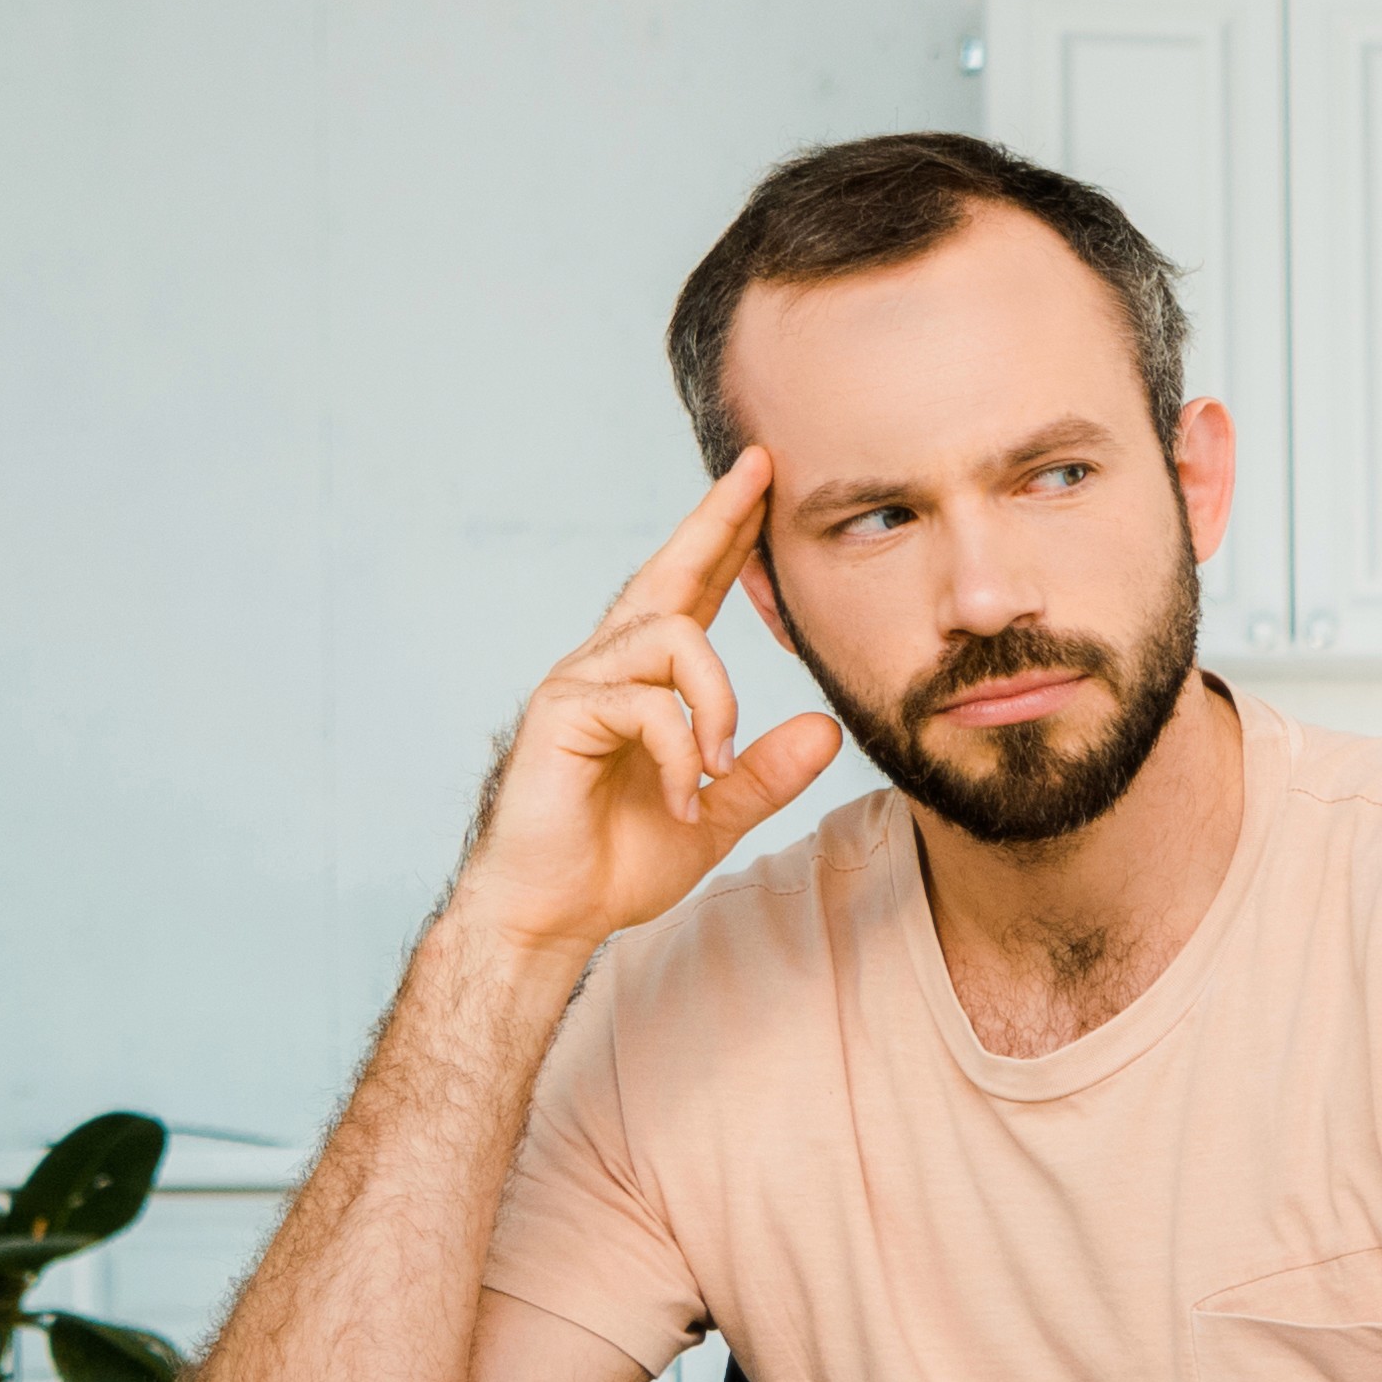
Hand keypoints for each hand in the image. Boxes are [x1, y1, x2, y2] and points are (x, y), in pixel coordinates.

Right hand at [445, 455, 845, 956]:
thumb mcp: (716, 815)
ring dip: (716, 705)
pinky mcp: (561, 713)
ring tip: (715, 770)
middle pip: (668, 573)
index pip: (692, 593)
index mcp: (645, 681)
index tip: (765, 484)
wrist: (554, 912)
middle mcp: (607, 666)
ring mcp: (580, 682)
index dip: (727, 539)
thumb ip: (765, 772)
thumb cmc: (618, 861)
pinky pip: (647, 704)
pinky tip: (678, 796)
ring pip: (672, 639)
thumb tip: (827, 727)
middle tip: (763, 468)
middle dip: (718, 520)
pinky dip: (679, 751)